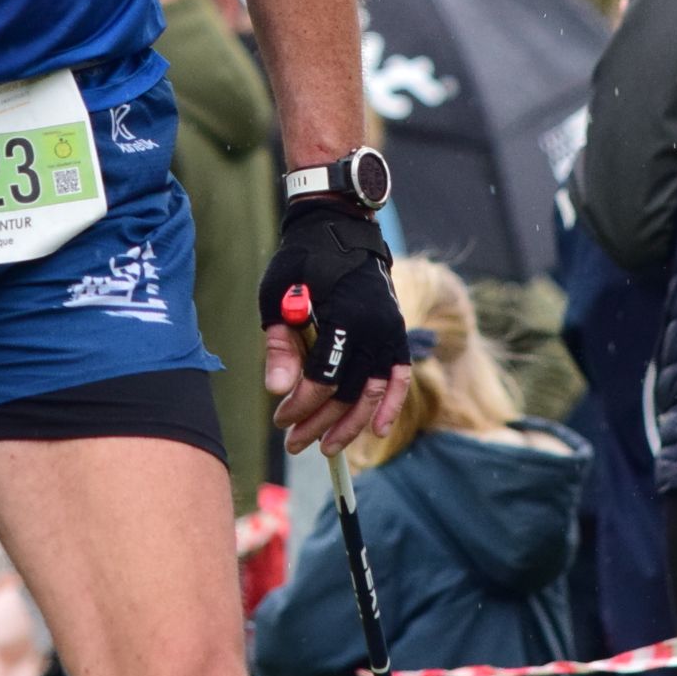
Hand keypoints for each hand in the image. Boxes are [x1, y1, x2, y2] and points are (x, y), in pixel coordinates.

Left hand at [259, 200, 413, 454]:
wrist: (340, 229)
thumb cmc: (302, 261)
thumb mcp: (279, 296)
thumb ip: (280, 346)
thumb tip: (277, 391)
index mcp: (343, 316)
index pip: (323, 379)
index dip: (300, 406)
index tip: (280, 419)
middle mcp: (374, 328)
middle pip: (348, 393)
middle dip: (319, 423)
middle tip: (294, 442)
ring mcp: (389, 331)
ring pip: (373, 393)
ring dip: (351, 425)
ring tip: (327, 446)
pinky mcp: (395, 332)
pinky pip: (398, 376)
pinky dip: (390, 404)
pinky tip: (378, 429)